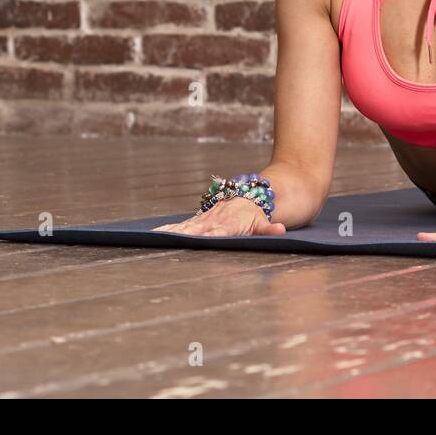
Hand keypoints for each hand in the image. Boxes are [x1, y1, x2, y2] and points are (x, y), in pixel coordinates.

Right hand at [152, 195, 286, 236]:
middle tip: (164, 241)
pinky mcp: (204, 218)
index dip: (208, 237)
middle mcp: (216, 219)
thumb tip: (281, 230)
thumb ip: (269, 228)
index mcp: (230, 223)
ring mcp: (208, 218)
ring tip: (154, 237)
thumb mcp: (266, 221)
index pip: (217, 233)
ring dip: (172, 232)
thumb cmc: (262, 211)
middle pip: (196, 229)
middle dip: (181, 236)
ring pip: (188, 226)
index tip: (195, 241)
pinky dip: (172, 228)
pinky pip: (186, 224)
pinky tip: (157, 233)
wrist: (260, 193)